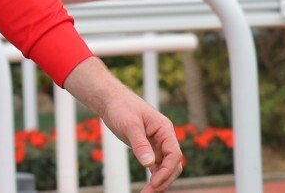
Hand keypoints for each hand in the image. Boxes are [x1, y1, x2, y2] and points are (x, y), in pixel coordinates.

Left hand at [63, 57, 184, 192]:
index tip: (153, 183)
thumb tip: (149, 164)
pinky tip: (147, 187)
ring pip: (166, 168)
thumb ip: (140, 144)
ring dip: (159, 181)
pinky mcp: (149, 148)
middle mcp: (164, 138)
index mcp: (165, 130)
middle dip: (163, 180)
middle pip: (173, 165)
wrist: (110, 100)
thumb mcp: (129, 125)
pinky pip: (157, 166)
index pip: (174, 155)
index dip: (166, 171)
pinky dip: (154, 177)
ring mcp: (158, 144)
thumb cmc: (121, 108)